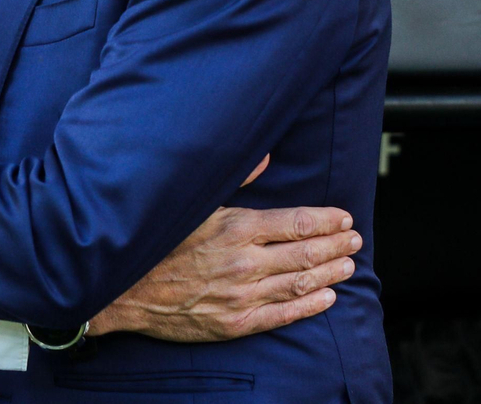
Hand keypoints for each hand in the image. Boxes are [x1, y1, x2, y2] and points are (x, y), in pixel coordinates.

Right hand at [88, 204, 361, 340]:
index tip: (344, 217)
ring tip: (349, 264)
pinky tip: (328, 297)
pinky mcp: (236, 323)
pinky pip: (284, 315)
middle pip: (306, 252)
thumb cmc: (158, 242)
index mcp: (236, 228)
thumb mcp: (193, 202)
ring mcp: (242, 296)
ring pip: (301, 283)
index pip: (296, 222)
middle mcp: (245, 262)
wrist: (124, 290)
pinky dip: (311, 306)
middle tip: (355, 240)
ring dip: (330, 272)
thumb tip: (264, 156)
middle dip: (336, 245)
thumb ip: (234, 179)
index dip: (326, 220)